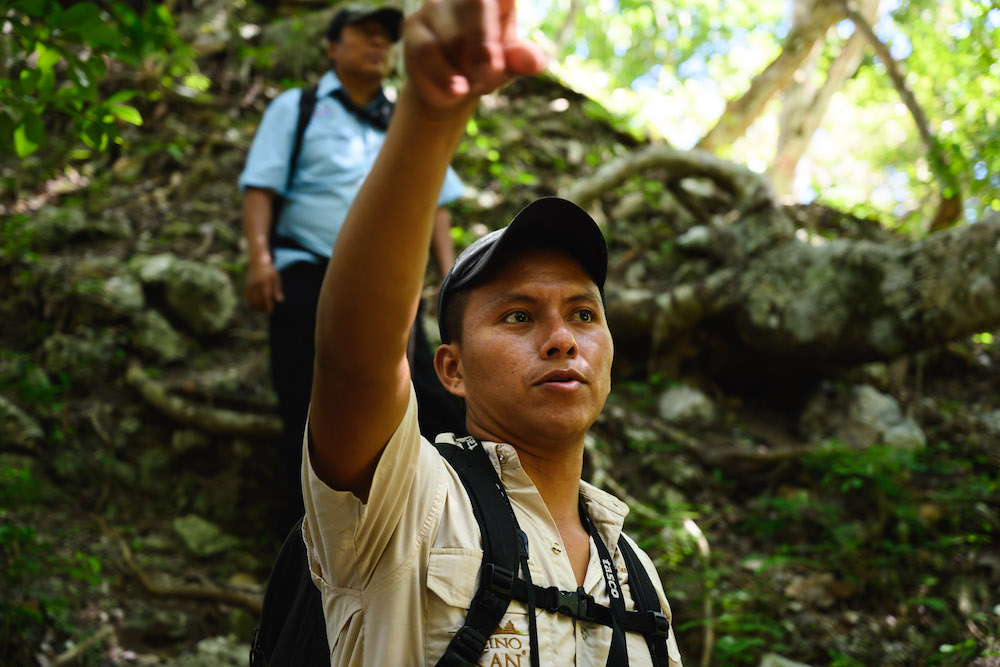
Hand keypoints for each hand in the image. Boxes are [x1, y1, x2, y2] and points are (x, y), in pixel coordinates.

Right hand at [245, 258, 282, 313]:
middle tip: (268, 312)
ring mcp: (249, 285)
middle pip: (258, 300)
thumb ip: (277, 289)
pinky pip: (247, 298)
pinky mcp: (246, 287)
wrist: (257, 262)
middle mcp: (255, 284)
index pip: (265, 296)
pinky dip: (251, 304)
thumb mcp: (275, 277)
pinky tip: (256, 307)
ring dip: (257, 308)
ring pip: (251, 300)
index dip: (268, 305)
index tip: (271, 311)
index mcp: (264, 281)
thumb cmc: (269, 271)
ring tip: (263, 311)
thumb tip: (279, 301)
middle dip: (263, 308)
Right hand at [404, 0, 546, 109]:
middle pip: (477, 4)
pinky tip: (454, 90)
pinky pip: (428, 52)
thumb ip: (523, 60)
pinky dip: (444, 77)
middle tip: (489, 74)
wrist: (453, 87)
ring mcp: (436, 6)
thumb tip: (534, 61)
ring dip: (465, 69)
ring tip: (470, 85)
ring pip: (452, 36)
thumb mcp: (511, 65)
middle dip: (485, 46)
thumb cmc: (488, 65)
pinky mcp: (413, 26)